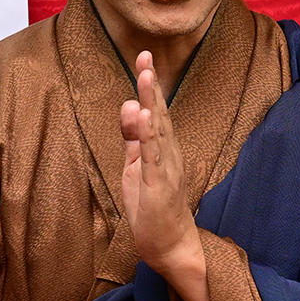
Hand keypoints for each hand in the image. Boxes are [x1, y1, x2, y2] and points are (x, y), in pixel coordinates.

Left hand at [122, 52, 211, 300]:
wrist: (170, 244)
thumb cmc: (153, 206)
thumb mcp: (136, 165)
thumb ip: (133, 136)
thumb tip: (129, 104)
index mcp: (163, 147)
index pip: (155, 110)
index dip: (149, 85)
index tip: (143, 57)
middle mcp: (169, 152)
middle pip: (159, 113)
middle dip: (151, 85)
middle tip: (145, 56)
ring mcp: (166, 168)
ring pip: (158, 130)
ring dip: (152, 102)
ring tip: (146, 77)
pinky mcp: (159, 185)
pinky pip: (154, 157)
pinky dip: (150, 136)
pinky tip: (146, 118)